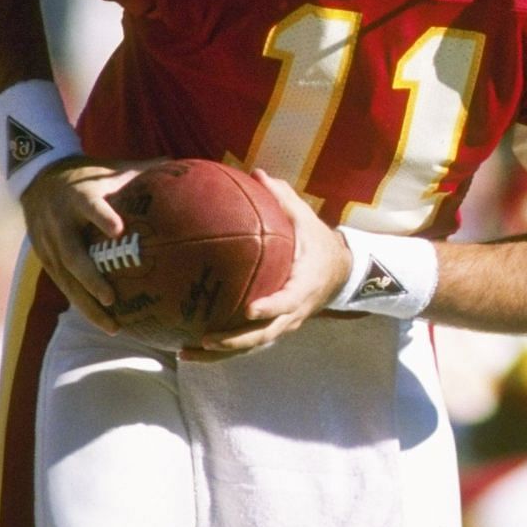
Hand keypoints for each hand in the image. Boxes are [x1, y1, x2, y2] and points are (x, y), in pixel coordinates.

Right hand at [21, 155, 161, 335]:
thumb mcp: (110, 169)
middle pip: (73, 255)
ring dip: (88, 304)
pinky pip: (64, 286)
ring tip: (113, 326)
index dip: (101, 217)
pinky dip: (83, 304)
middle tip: (112, 298)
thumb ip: (143, 169)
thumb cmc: (88, 174)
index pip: (89, 207)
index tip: (118, 230)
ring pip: (67, 279)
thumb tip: (179, 162)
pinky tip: (105, 322)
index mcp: (77, 196)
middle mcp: (59, 222)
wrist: (37, 179)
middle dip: (91, 279)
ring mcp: (49, 244)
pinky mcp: (45, 259)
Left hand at [186, 169, 351, 362]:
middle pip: (264, 335)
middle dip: (234, 341)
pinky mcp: (274, 328)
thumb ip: (283, 199)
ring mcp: (284, 324)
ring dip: (221, 353)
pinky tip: (192, 350)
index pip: (287, 301)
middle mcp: (293, 311)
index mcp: (303, 286)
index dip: (270, 307)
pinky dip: (223, 350)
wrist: (340, 272)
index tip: (250, 309)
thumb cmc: (319, 243)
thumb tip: (257, 173)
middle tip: (204, 338)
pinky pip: (248, 343)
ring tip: (186, 353)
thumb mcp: (307, 219)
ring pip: (252, 345)